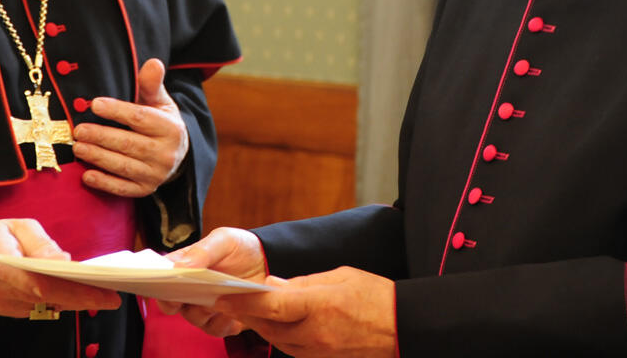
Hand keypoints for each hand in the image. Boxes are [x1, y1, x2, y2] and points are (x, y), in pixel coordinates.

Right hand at [0, 219, 120, 317]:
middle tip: (114, 297)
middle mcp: (2, 291)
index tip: (99, 289)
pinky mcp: (9, 312)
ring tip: (105, 293)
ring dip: (75, 302)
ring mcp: (4, 306)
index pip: (39, 281)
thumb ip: (39, 243)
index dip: (71, 289)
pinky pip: (40, 309)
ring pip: (47, 308)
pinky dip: (62, 303)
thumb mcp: (12, 226)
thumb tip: (65, 261)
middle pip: (48, 300)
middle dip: (83, 299)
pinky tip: (81, 294)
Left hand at [71, 58, 188, 196]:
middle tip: (78, 130)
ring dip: (98, 157)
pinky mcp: (146, 190)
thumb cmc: (160, 121)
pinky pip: (123, 188)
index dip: (117, 111)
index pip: (140, 118)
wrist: (176, 154)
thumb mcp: (160, 102)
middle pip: (129, 144)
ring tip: (78, 147)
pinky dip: (104, 183)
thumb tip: (153, 62)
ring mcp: (156, 174)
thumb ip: (151, 84)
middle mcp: (166, 153)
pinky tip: (87, 175)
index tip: (94, 104)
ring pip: (123, 166)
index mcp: (170, 128)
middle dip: (101, 137)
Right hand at [156, 227, 267, 336]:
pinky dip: (222, 323)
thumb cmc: (242, 247)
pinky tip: (233, 314)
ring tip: (218, 302)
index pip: (160, 276)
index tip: (159, 286)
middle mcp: (191, 288)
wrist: (270, 262)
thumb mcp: (224, 240)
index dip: (155, 283)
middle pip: (171, 302)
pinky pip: (214, 329)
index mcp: (185, 266)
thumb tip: (178, 266)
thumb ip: (202, 250)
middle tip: (190, 296)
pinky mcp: (222, 320)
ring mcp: (205, 305)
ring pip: (192, 317)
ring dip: (203, 312)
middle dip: (177, 302)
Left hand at [213, 267, 396, 357]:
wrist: (404, 328)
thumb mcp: (339, 277)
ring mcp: (320, 352)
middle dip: (247, 314)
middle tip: (229, 299)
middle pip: (269, 327)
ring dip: (262, 326)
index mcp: (320, 306)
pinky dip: (281, 336)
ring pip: (278, 340)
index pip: (272, 306)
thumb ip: (302, 283)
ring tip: (250, 310)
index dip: (244, 302)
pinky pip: (293, 349)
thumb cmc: (375, 297)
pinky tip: (278, 324)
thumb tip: (273, 286)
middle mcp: (317, 333)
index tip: (223, 295)